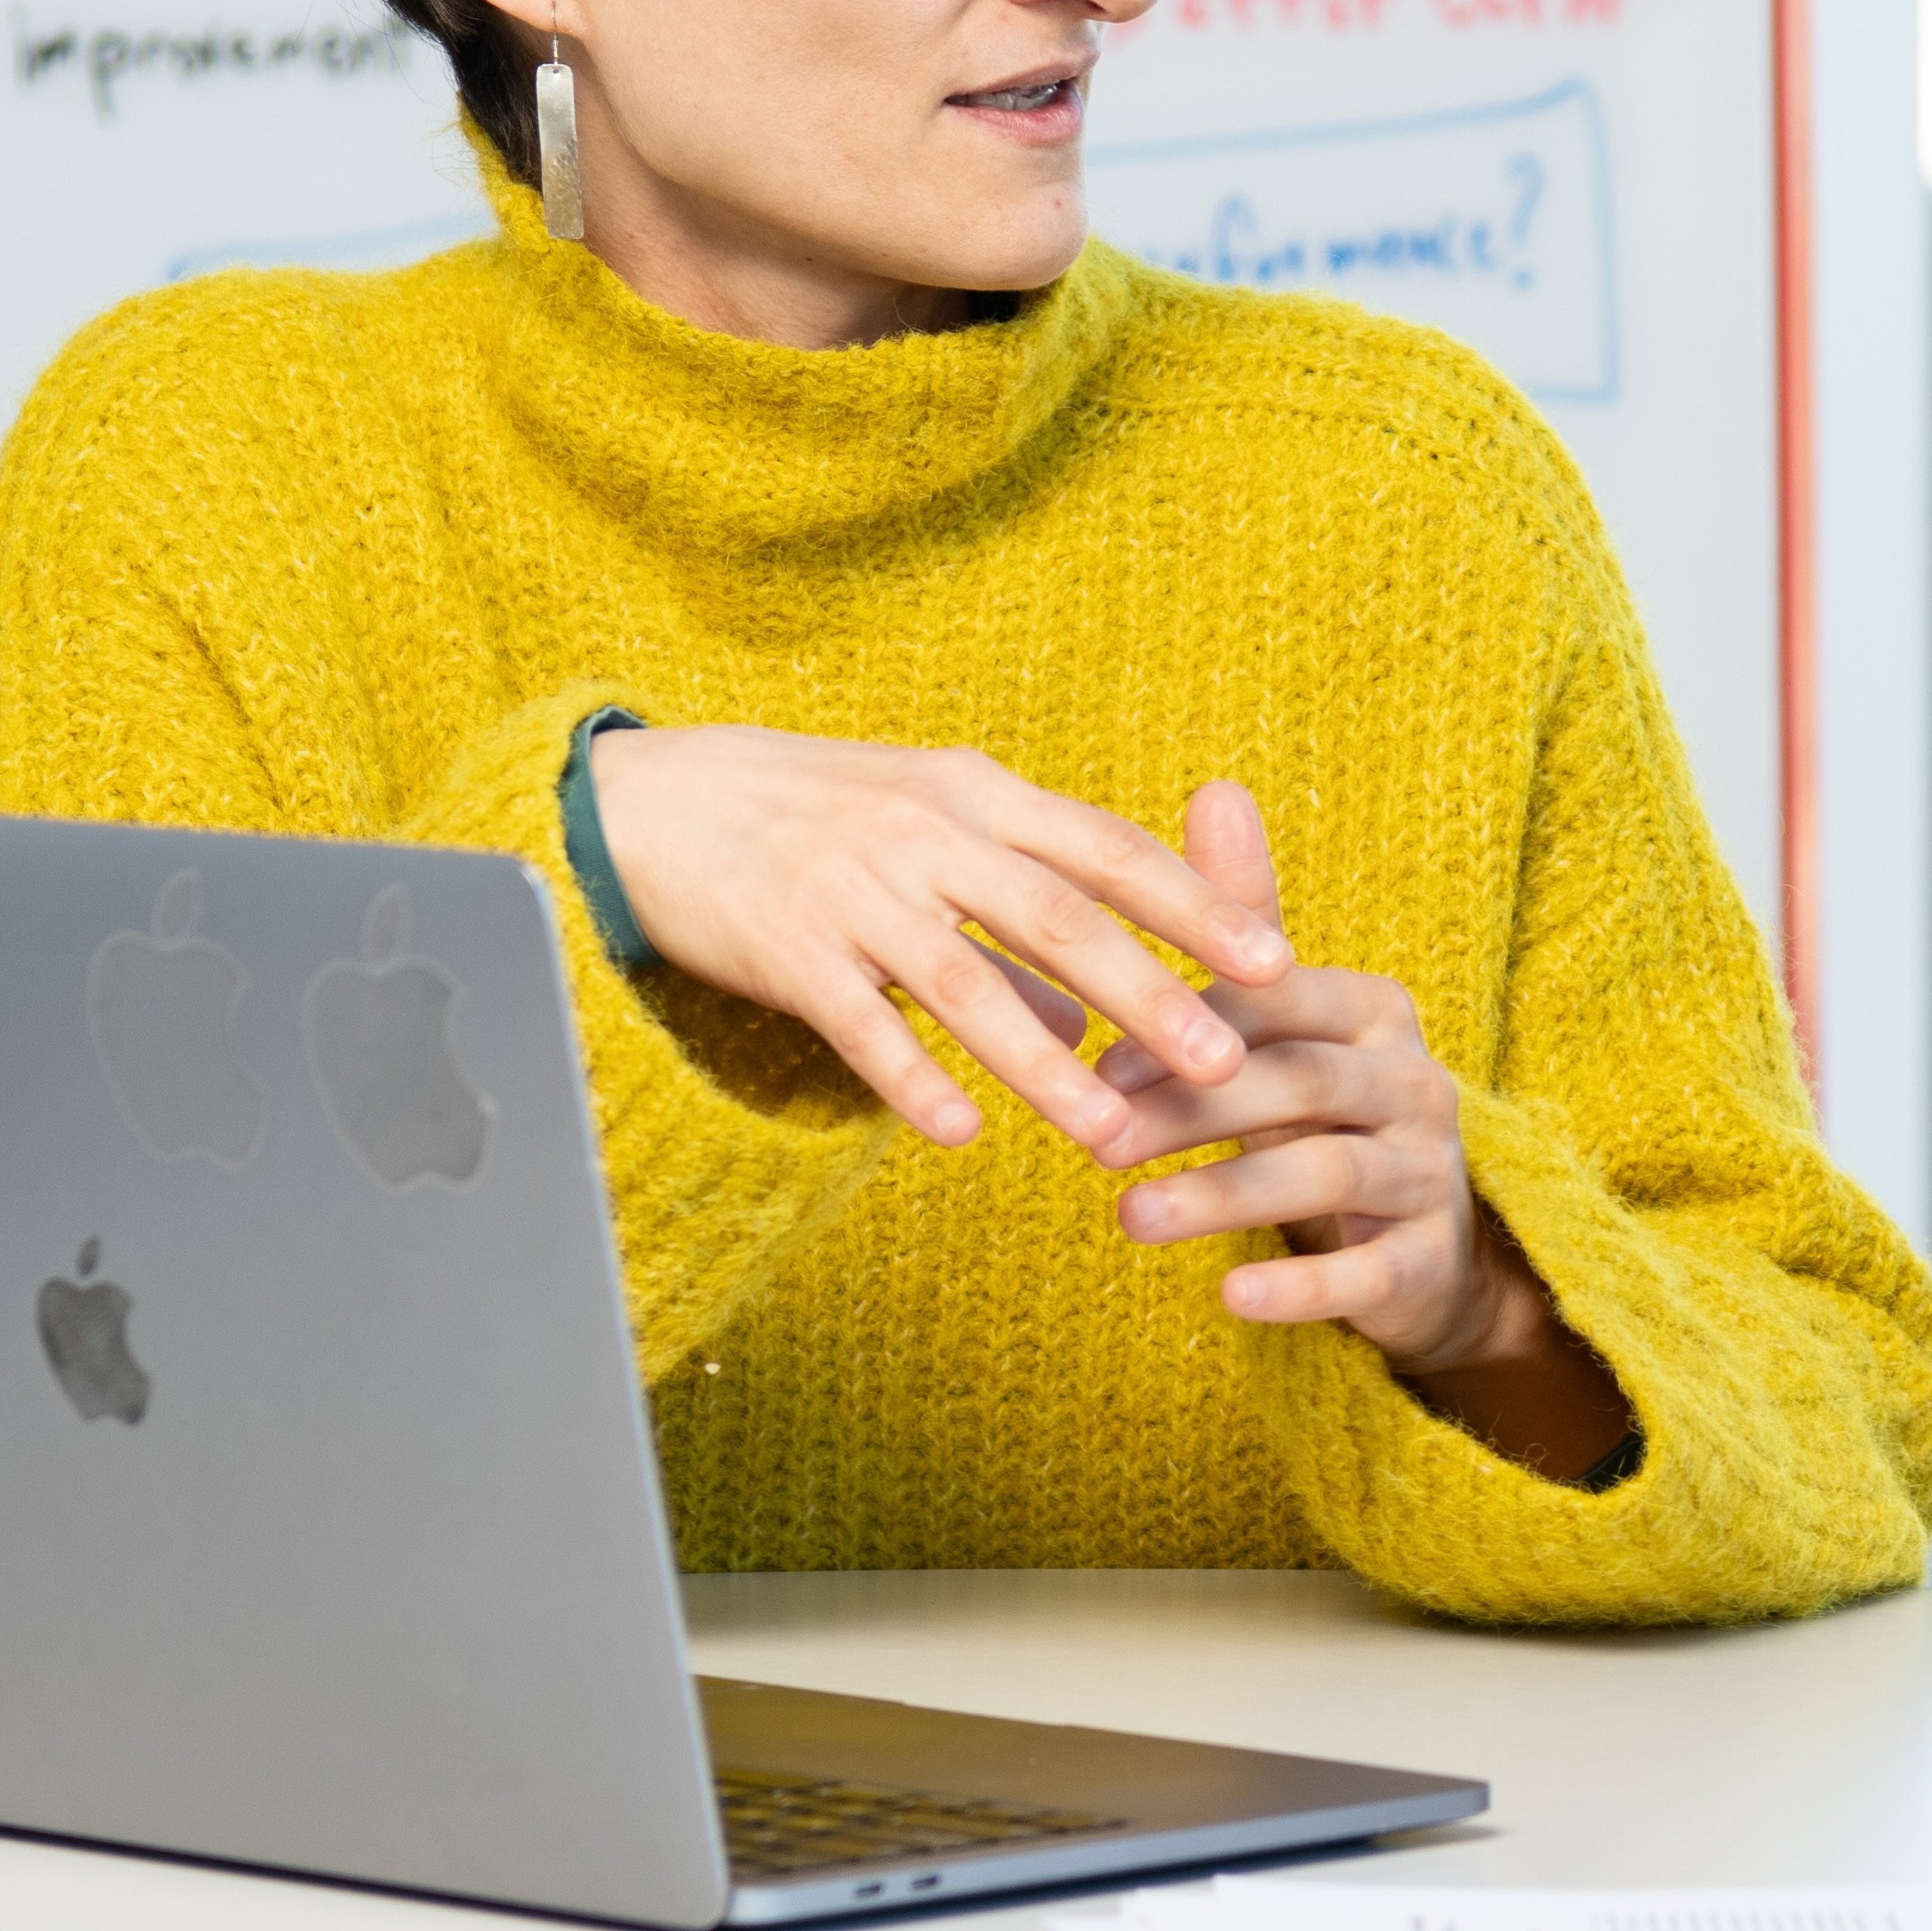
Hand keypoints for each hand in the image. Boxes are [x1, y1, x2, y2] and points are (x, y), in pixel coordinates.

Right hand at [583, 723, 1279, 1159]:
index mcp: (979, 795)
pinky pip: (859, 1023)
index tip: (1275, 963)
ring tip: (1114, 1132)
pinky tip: (962, 1135)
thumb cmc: (818, 814)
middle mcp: (928, 834)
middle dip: (1151, 994)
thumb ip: (1018, 906)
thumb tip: (1091, 1011)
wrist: (656, 799)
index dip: (1197, 908)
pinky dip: (912, 1078)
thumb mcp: (930, 829)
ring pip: (968, 984)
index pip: (1110, 850)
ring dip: (1045, 1064)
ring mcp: (854, 889)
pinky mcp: (786, 946)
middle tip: (1231, 1061)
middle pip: (1061, 918)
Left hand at [1099, 785, 1637, 1480]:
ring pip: (1327, 1172)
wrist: (1420, 1246)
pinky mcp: (1425, 1262)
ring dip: (1225, 1196)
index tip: (1094, 1060)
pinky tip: (1226, 1300)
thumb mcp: (1286, 1019)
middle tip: (1092, 1137)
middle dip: (1193, 1109)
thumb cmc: (1322, 1110)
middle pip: (1300, 1082)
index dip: (1189, 1027)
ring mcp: (1430, 1173)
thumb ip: (1245, 920)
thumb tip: (1216, 786)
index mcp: (1376, 1010)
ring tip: (1129, 1220)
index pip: (1280, 1003)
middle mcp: (1417, 1082)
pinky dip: (1298, 1287)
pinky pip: (1364, 1274)